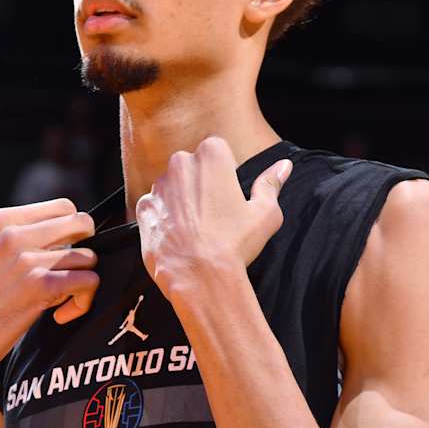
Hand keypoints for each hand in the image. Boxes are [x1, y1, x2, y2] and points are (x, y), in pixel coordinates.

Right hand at [0, 199, 98, 390]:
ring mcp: (25, 258)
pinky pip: (89, 281)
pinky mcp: (39, 286)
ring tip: (57, 302)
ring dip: (81, 283)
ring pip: (89, 257)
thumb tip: (72, 237)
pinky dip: (83, 302)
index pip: (63, 208)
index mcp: (0, 220)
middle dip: (83, 251)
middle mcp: (12, 233)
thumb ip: (22, 240)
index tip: (58, 260)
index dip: (72, 234)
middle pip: (82, 224)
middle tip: (66, 278)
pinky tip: (60, 316)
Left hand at [136, 137, 290, 296]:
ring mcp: (159, 187)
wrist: (200, 277)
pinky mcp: (144, 209)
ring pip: (172, 185)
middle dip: (201, 183)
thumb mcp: (265, 213)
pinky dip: (165, 217)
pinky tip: (180, 236)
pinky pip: (156, 206)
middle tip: (214, 213)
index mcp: (211, 155)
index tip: (229, 195)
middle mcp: (180, 164)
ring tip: (197, 228)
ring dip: (182, 199)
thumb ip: (271, 183)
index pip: (218, 150)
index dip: (225, 172)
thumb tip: (284, 166)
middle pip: (192, 165)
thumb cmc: (235, 244)